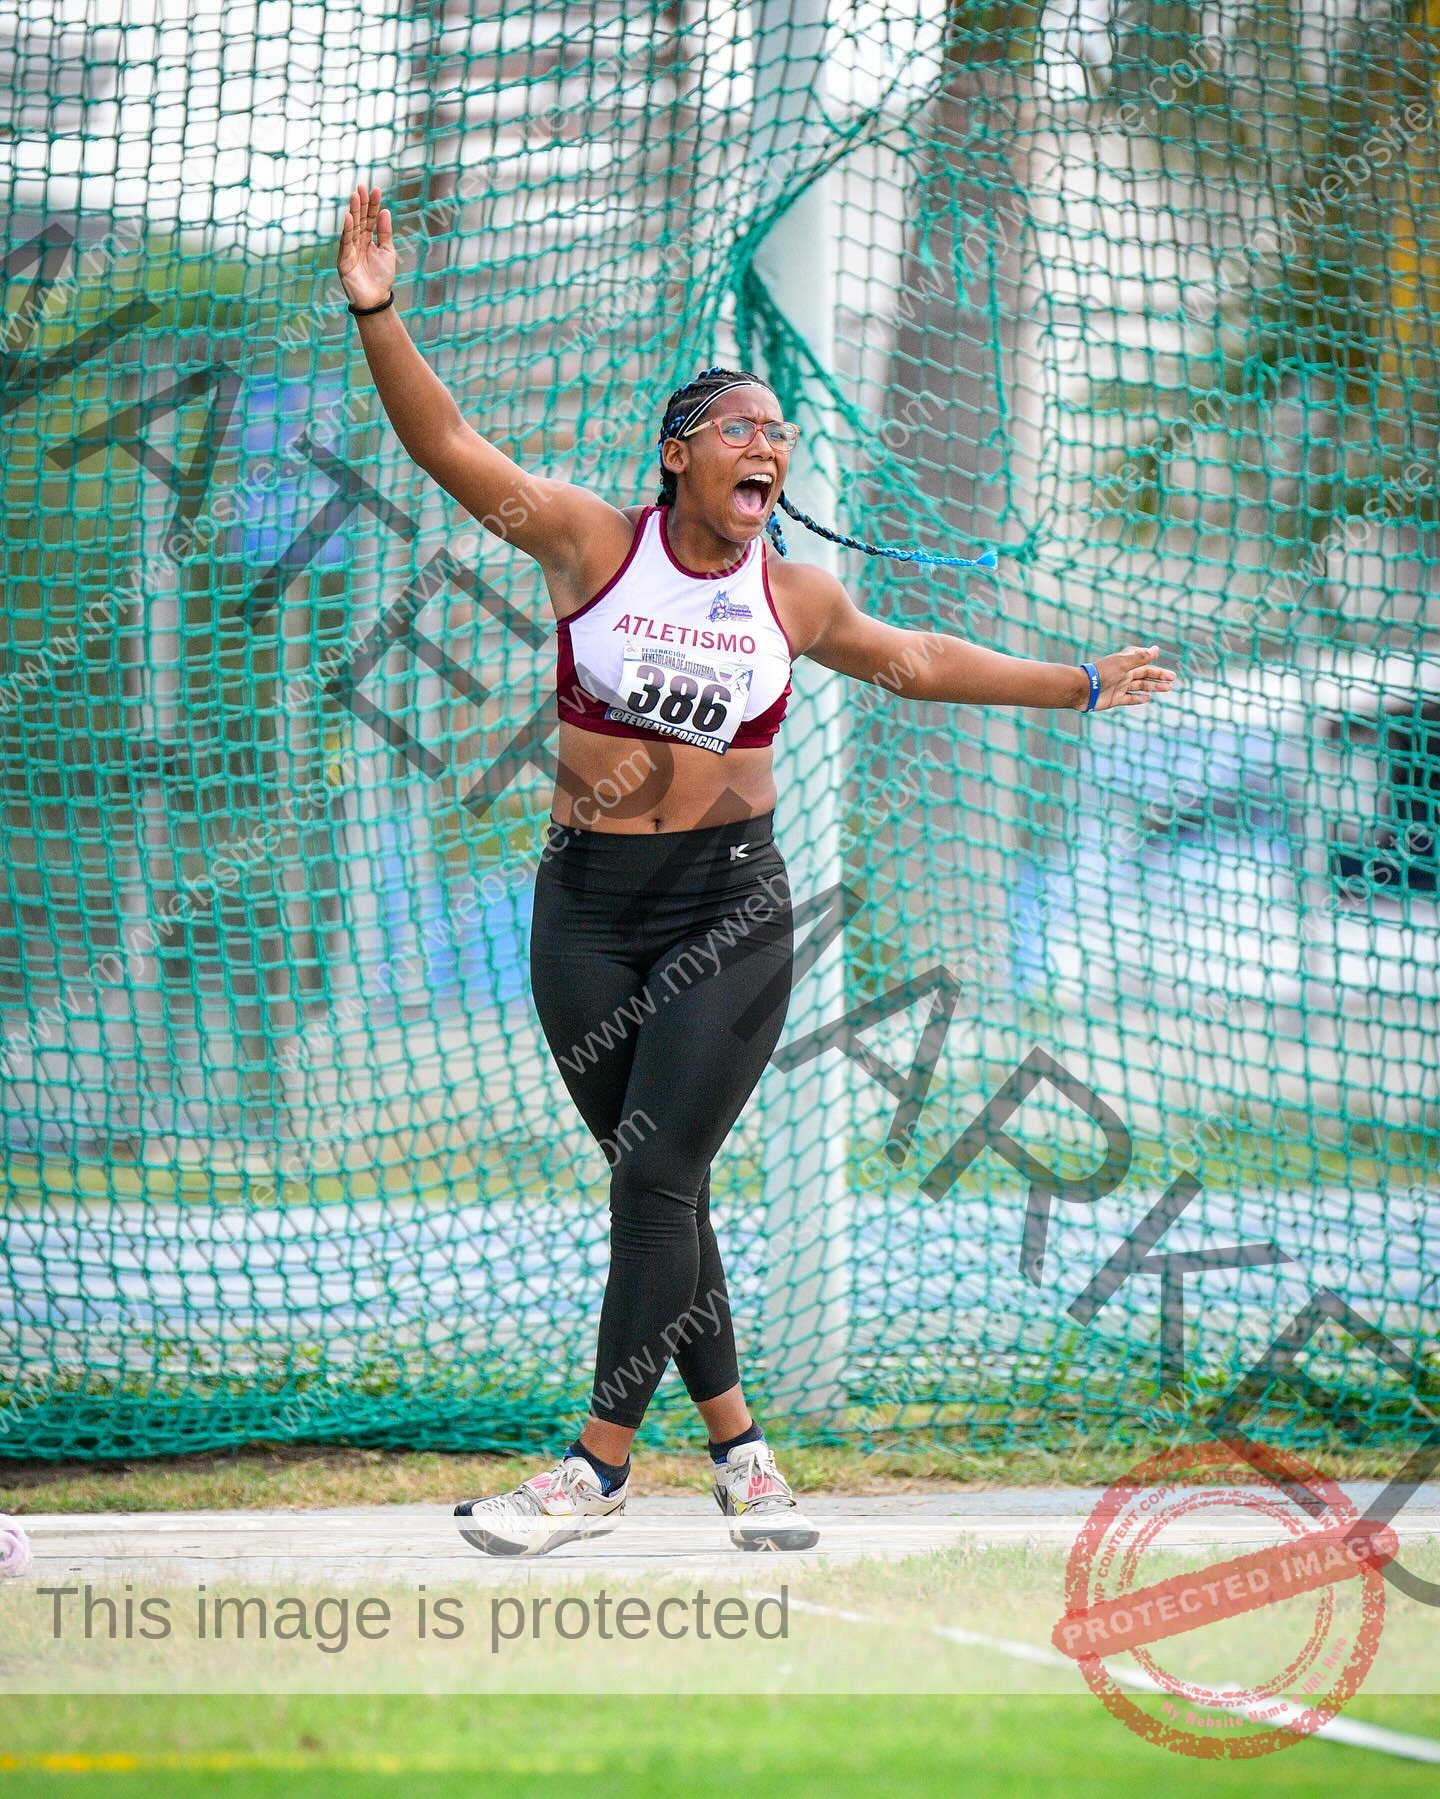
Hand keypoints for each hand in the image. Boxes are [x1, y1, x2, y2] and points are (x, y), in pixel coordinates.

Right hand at [336, 184, 395, 310]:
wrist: (376, 299)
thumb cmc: (382, 277)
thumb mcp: (387, 251)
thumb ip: (385, 232)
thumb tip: (385, 211)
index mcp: (368, 239)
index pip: (370, 218)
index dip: (373, 204)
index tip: (376, 189)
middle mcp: (357, 242)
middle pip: (360, 219)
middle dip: (361, 203)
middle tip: (362, 186)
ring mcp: (349, 249)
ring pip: (352, 227)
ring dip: (354, 211)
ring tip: (355, 196)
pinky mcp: (344, 260)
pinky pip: (346, 242)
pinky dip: (347, 229)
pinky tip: (349, 216)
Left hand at [1089, 644, 1176, 710]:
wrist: (1082, 689)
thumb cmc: (1101, 673)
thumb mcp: (1123, 664)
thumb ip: (1140, 658)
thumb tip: (1156, 649)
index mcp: (1125, 663)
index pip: (1144, 662)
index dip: (1155, 664)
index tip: (1166, 666)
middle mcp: (1124, 674)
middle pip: (1145, 675)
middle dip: (1159, 676)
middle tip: (1173, 679)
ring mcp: (1120, 687)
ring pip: (1140, 686)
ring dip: (1154, 687)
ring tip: (1167, 688)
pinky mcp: (1115, 699)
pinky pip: (1130, 698)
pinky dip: (1138, 699)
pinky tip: (1148, 698)